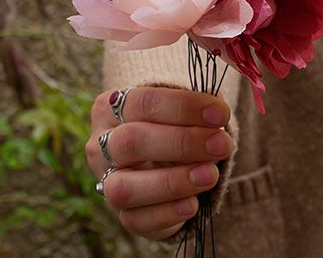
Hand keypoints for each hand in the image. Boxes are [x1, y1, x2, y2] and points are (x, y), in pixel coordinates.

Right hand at [86, 86, 232, 239]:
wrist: (170, 159)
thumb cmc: (176, 125)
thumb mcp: (184, 109)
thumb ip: (196, 109)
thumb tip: (217, 112)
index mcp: (111, 107)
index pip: (142, 102)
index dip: (183, 107)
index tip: (220, 114)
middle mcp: (101, 145)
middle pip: (131, 142)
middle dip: (182, 142)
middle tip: (221, 144)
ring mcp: (107, 183)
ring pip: (125, 188)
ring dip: (173, 182)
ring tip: (210, 175)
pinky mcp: (124, 215)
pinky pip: (137, 221)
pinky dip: (168, 213)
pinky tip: (193, 204)